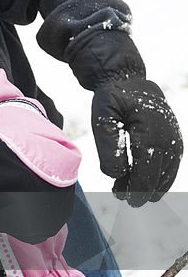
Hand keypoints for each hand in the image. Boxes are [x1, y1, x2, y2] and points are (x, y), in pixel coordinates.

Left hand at [91, 76, 182, 205]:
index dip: (134, 189)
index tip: (120, 196)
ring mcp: (174, 140)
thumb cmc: (113, 98)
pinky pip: (171, 166)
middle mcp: (168, 138)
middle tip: (119, 194)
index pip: (145, 172)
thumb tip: (118, 175)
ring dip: (149, 187)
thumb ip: (109, 147)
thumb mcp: (102, 117)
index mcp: (150, 133)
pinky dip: (158, 178)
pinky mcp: (175, 141)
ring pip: (166, 175)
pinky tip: (142, 182)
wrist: (128, 80)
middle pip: (156, 177)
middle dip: (139, 190)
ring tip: (127, 190)